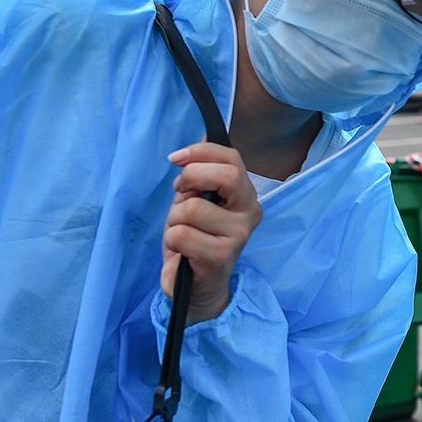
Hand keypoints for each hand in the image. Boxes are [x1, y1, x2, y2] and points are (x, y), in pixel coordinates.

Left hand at [160, 142, 260, 324]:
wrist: (195, 289)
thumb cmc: (195, 241)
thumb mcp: (196, 201)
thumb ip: (202, 172)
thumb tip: (205, 132)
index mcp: (245, 196)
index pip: (232, 159)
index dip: (200, 152)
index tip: (176, 159)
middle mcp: (249, 213)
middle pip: (226, 176)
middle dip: (191, 179)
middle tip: (180, 193)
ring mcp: (238, 236)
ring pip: (192, 208)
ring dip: (174, 219)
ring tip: (182, 233)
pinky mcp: (220, 257)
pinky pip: (181, 234)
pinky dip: (172, 240)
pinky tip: (182, 250)